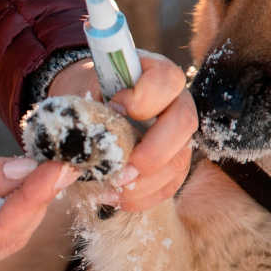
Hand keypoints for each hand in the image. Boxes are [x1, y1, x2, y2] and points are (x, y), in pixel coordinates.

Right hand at [0, 134, 79, 270]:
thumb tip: (27, 170)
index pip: (0, 230)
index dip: (34, 199)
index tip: (57, 169)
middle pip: (10, 235)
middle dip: (39, 201)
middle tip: (62, 166)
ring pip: (6, 229)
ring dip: (30, 200)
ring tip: (50, 169)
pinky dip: (12, 198)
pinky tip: (24, 177)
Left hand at [49, 51, 197, 210]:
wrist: (93, 104)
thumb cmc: (92, 92)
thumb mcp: (87, 87)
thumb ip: (90, 105)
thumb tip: (86, 141)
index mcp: (157, 73)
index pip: (167, 80)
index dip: (144, 97)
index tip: (115, 105)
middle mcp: (176, 102)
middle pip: (184, 122)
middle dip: (154, 150)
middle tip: (123, 167)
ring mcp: (178, 135)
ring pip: (179, 160)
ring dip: (145, 182)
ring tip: (111, 186)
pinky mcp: (172, 164)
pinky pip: (168, 185)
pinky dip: (142, 196)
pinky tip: (115, 196)